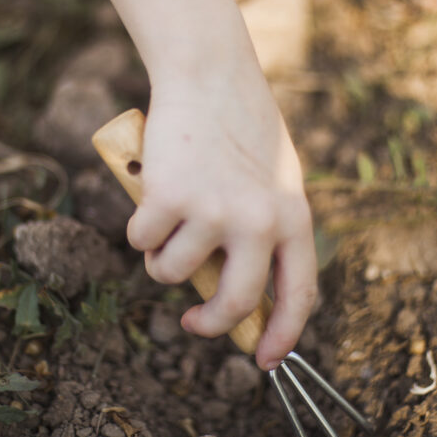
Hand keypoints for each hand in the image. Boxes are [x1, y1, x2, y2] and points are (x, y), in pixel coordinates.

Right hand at [127, 52, 316, 369]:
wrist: (209, 75)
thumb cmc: (240, 127)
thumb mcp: (274, 180)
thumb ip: (266, 231)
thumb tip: (240, 294)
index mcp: (293, 217)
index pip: (298, 294)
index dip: (282, 336)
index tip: (263, 360)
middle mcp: (257, 222)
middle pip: (235, 303)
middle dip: (209, 324)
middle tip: (193, 322)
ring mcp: (212, 212)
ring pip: (173, 273)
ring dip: (161, 259)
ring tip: (167, 224)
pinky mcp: (169, 199)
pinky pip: (141, 242)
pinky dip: (138, 229)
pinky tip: (150, 197)